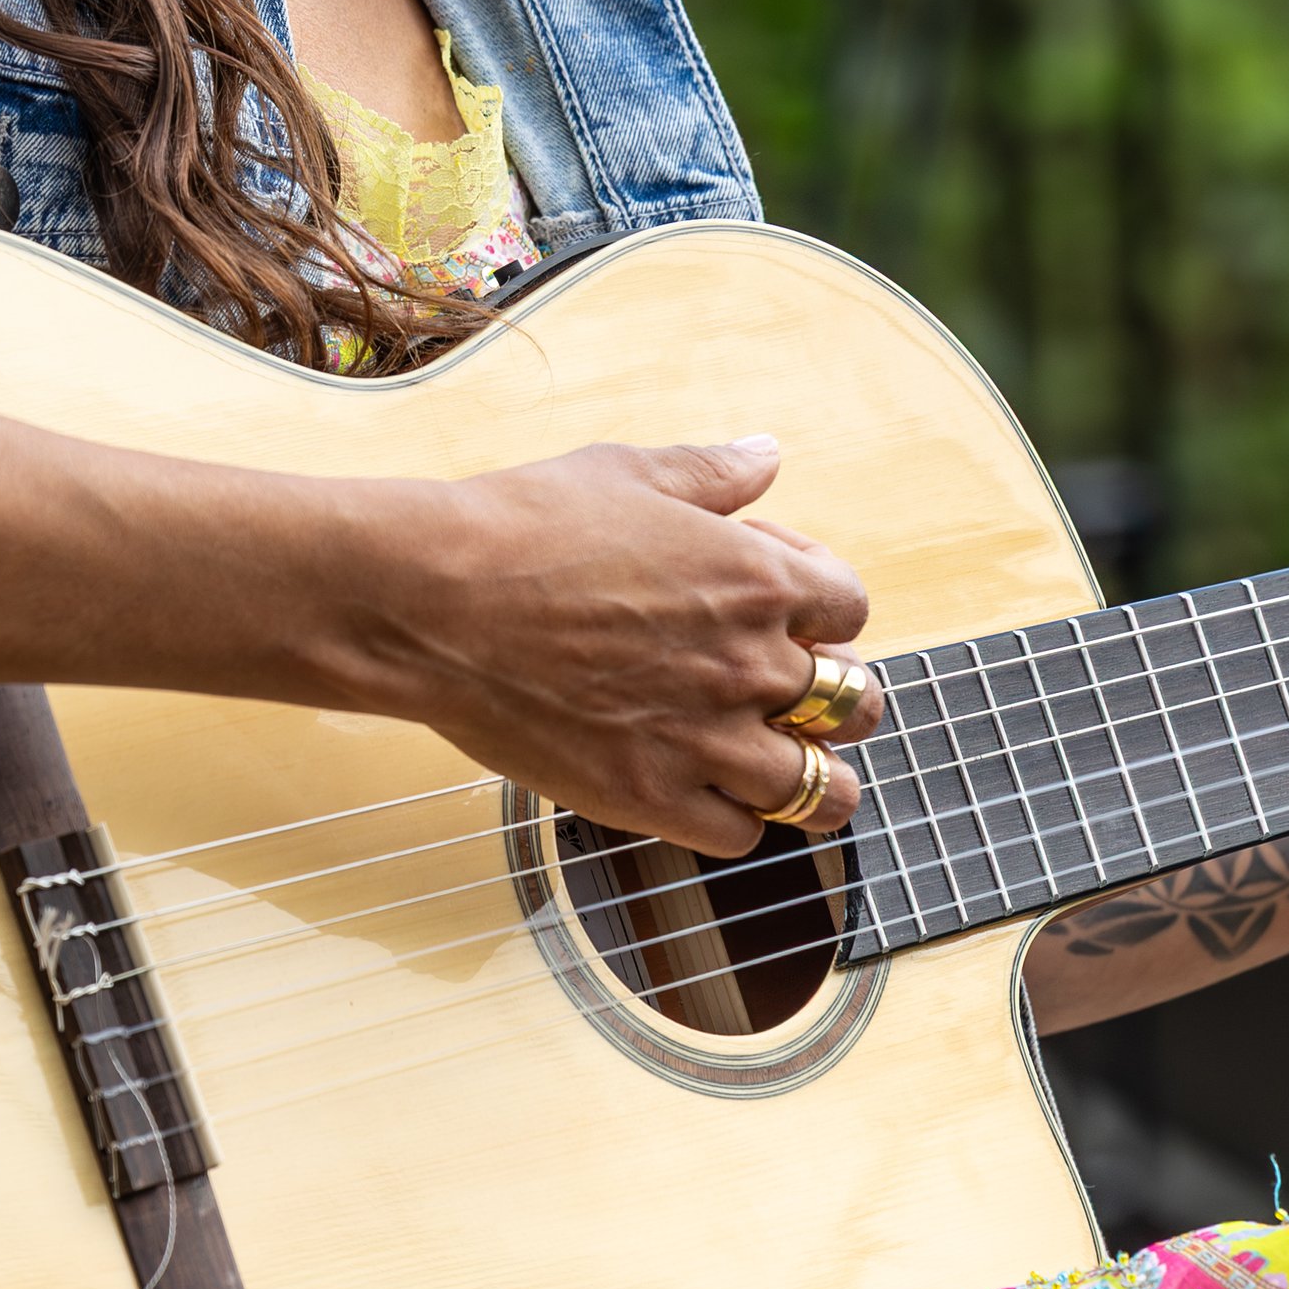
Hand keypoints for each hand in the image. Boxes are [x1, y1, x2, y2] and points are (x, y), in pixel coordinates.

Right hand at [364, 434, 878, 856]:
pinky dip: (737, 819)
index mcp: (756, 578)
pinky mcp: (652, 796)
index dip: (825, 609)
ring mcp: (706, 738)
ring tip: (789, 772)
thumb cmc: (522, 527)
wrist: (434, 601)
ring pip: (820, 791)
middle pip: (854, 704)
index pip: (851, 609)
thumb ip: (711, 471)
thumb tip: (766, 453)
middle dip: (835, 700)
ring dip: (816, 781)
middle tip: (797, 698)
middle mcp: (749, 663)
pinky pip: (740, 836)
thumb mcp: (626, 473)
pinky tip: (709, 794)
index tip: (784, 609)